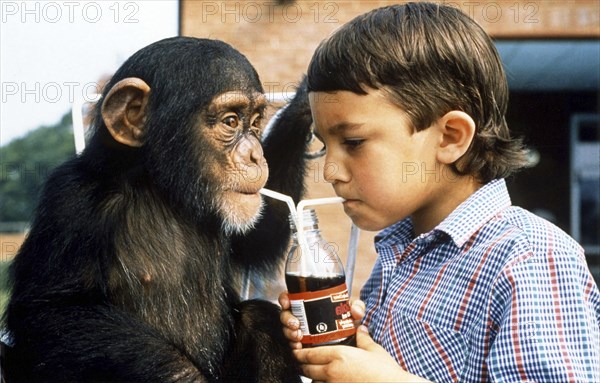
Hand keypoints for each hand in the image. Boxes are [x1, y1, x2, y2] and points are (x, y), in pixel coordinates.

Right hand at [278, 292, 366, 349]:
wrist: (349, 341)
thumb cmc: (346, 321)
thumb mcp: (351, 312)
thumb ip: (357, 307)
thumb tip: (355, 311)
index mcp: (309, 303)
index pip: (291, 297)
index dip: (285, 299)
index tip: (287, 303)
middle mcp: (302, 316)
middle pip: (286, 314)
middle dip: (287, 320)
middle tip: (295, 325)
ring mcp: (300, 330)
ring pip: (287, 329)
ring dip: (289, 333)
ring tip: (298, 338)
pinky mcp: (301, 343)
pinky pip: (292, 343)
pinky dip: (293, 346)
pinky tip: (298, 347)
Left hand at [293, 326, 429, 382]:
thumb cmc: (386, 372)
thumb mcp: (374, 351)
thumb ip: (364, 338)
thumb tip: (361, 329)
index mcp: (339, 356)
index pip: (309, 354)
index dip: (300, 353)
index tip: (297, 351)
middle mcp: (332, 372)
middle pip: (306, 369)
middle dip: (303, 365)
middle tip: (303, 362)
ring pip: (312, 382)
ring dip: (312, 378)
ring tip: (317, 374)